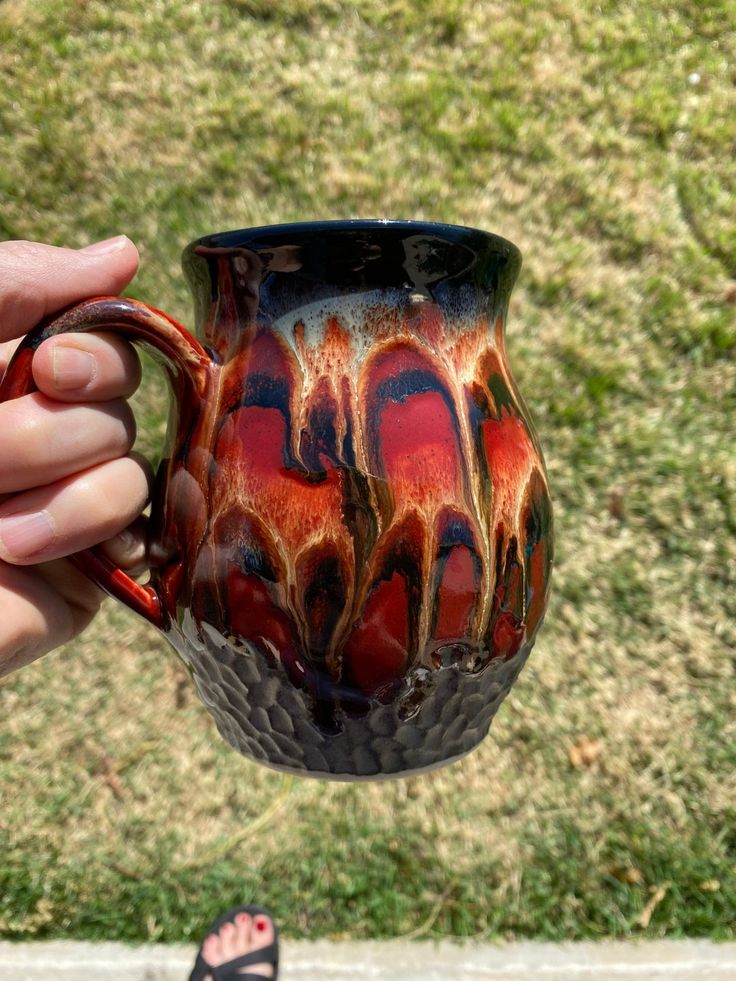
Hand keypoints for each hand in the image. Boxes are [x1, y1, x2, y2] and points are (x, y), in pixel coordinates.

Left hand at [0, 237, 149, 675]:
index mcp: (2, 383)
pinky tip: (23, 549)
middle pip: (118, 412)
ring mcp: (58, 512)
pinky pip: (131, 546)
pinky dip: (85, 540)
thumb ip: (15, 283)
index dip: (99, 354)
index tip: (48, 369)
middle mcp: (36, 440)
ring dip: (62, 499)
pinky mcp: (72, 581)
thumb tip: (123, 254)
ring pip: (128, 478)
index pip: (104, 347)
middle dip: (49, 435)